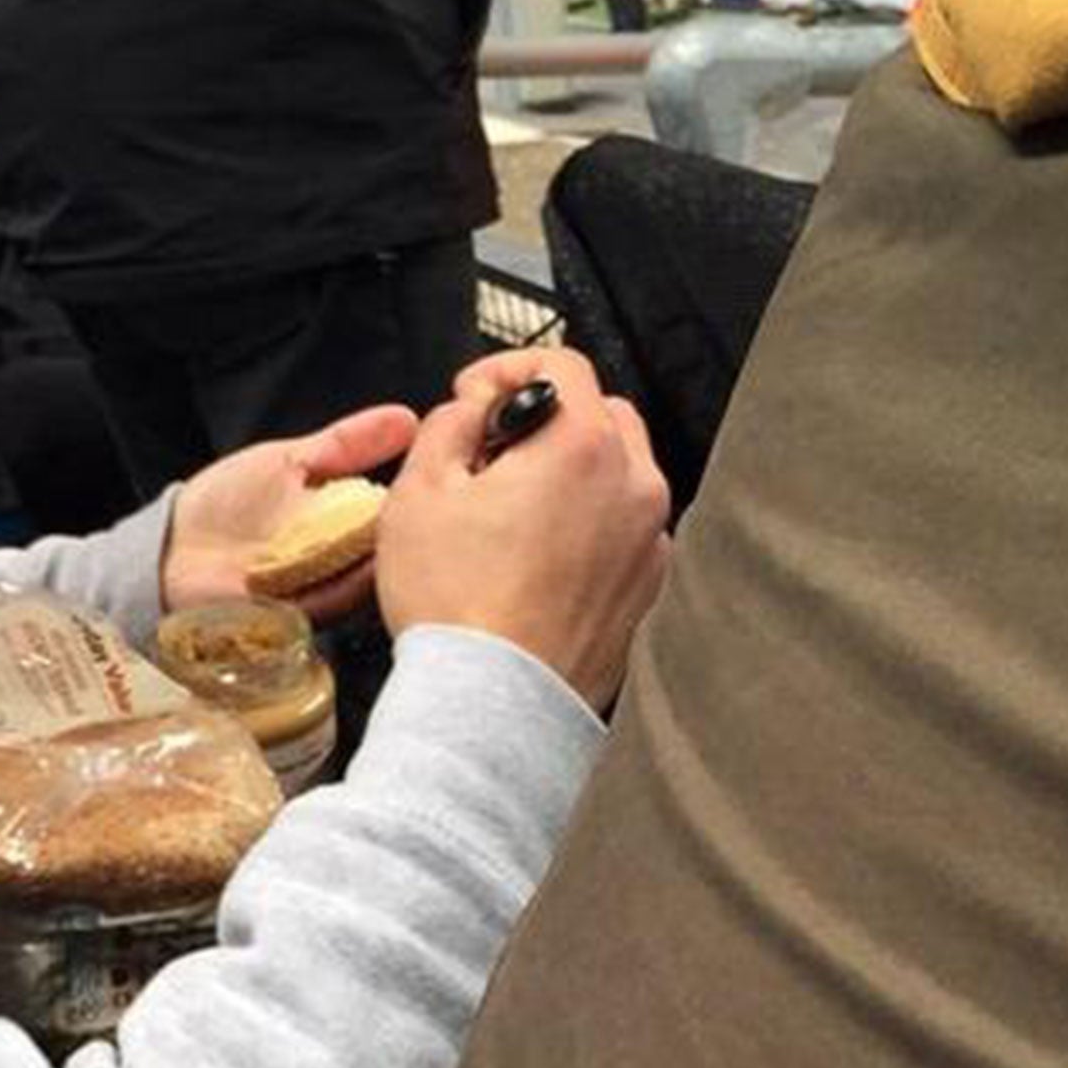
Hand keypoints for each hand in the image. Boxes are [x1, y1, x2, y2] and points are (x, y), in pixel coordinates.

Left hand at [162, 406, 418, 619]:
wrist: (173, 548)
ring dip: (388, 551)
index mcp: (348, 522)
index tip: (452, 464)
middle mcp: (344, 559)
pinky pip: (338, 598)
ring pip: (374, 573)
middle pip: (394, 543)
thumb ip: (348, 444)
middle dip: (416, 521)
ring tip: (411, 523)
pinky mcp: (304, 614)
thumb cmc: (227, 504)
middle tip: (441, 493)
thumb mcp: (292, 461)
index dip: (425, 491)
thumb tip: (407, 418)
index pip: (399, 510)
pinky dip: (351, 580)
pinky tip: (366, 558)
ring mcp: (327, 588)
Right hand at [376, 348, 670, 710]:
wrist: (494, 704)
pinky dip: (590, 524)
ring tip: (512, 509)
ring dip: (571, 471)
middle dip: (545, 418)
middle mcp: (633, 485)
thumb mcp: (418, 491)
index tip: (474, 397)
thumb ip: (446, 424)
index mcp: (583, 446)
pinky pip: (624, 528)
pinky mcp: (649, 587)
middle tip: (489, 452)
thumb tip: (468, 410)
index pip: (561, 364)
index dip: (507, 367)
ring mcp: (650, 539)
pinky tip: (538, 556)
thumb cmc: (456, 604)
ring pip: (618, 472)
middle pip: (599, 413)